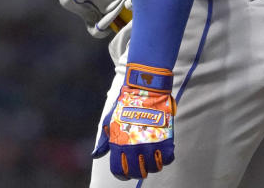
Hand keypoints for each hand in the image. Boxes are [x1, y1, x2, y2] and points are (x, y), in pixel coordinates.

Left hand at [93, 64, 175, 183]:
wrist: (144, 89)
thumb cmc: (125, 104)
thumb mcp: (110, 121)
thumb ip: (105, 141)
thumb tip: (96, 155)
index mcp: (119, 144)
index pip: (120, 171)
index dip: (123, 173)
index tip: (126, 170)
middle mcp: (135, 147)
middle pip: (138, 173)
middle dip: (138, 170)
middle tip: (140, 163)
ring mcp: (151, 144)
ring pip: (154, 168)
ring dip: (153, 165)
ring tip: (151, 156)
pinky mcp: (165, 139)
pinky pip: (167, 159)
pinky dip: (165, 158)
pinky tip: (160, 150)